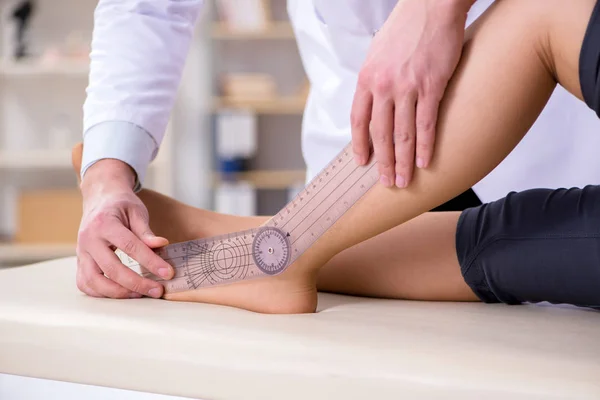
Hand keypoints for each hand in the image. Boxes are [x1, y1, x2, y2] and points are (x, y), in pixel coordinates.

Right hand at [76, 159, 173, 298]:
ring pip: (94, 281)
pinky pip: (85, 283)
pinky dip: (101, 293)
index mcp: (104, 224)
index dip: (150, 262)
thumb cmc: (121, 205)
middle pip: (111, 269)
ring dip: (118, 293)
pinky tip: (122, 293)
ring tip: (141, 294)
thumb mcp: (136, 211)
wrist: (99, 198)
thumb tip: (162, 245)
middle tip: (157, 290)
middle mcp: (88, 240)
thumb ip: (146, 231)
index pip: (130, 246)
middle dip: (137, 283)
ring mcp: (81, 253)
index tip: (168, 273)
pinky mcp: (79, 262)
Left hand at [351, 0, 473, 186]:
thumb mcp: (377, 53)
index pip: (359, 120)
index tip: (363, 162)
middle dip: (383, 162)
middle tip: (387, 182)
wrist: (431, 6)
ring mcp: (406, 87)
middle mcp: (383, 86)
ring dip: (403, 161)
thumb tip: (373, 104)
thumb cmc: (405, 29)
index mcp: (367, 79)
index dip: (360, 145)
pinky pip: (426, 123)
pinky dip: (425, 145)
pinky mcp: (431, 86)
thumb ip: (374, 80)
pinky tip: (424, 161)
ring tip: (404, 180)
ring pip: (402, 134)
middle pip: (380, 133)